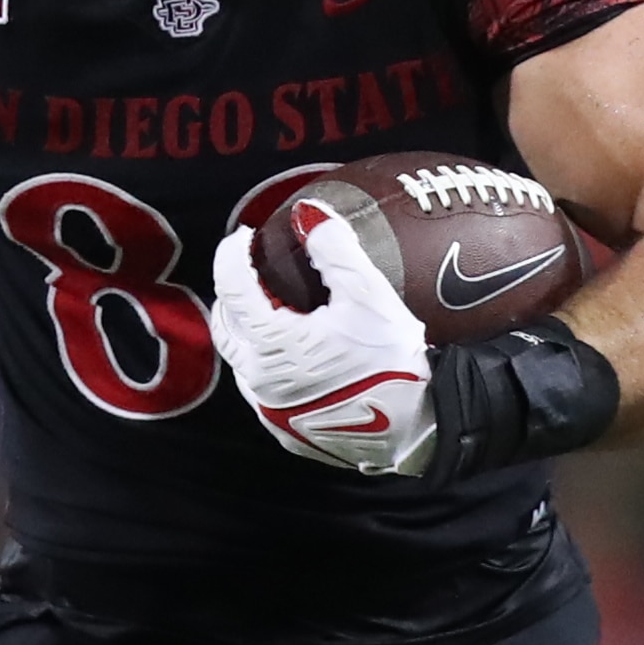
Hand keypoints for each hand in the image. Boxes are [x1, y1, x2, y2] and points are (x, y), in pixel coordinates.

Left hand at [213, 204, 439, 473]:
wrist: (417, 428)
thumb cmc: (394, 361)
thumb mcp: (368, 295)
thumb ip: (335, 249)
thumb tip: (308, 213)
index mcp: (272, 344)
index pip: (232, 288)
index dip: (232, 255)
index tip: (243, 237)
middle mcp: (260, 380)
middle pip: (226, 327)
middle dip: (231, 294)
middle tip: (251, 272)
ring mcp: (271, 410)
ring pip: (241, 362)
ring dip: (247, 332)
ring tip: (271, 311)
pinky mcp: (287, 431)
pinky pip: (262, 391)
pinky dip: (266, 364)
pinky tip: (292, 355)